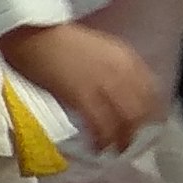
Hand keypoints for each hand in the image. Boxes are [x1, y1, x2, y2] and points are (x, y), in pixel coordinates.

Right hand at [0, 20, 157, 156]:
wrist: (30, 32)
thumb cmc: (53, 36)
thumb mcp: (95, 48)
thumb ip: (110, 68)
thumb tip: (114, 91)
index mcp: (125, 57)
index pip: (151, 90)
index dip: (152, 111)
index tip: (146, 124)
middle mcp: (122, 71)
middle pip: (142, 110)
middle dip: (140, 131)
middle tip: (132, 143)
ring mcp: (104, 85)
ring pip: (126, 121)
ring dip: (123, 140)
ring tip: (116, 150)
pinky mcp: (83, 98)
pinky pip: (101, 126)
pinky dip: (102, 140)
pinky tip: (98, 147)